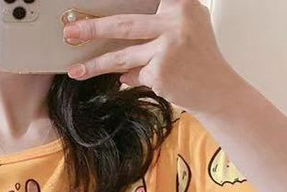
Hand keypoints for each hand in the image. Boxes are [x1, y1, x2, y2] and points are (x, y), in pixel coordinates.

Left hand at [62, 0, 234, 111]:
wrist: (216, 88)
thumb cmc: (199, 57)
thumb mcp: (186, 26)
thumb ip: (159, 22)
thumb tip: (124, 32)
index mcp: (181, 3)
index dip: (118, 3)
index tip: (94, 2)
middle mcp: (175, 20)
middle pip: (124, 24)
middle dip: (93, 28)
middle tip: (70, 31)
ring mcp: (167, 47)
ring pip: (122, 56)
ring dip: (95, 65)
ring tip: (76, 70)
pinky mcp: (161, 71)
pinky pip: (135, 76)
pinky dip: (132, 79)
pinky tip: (141, 80)